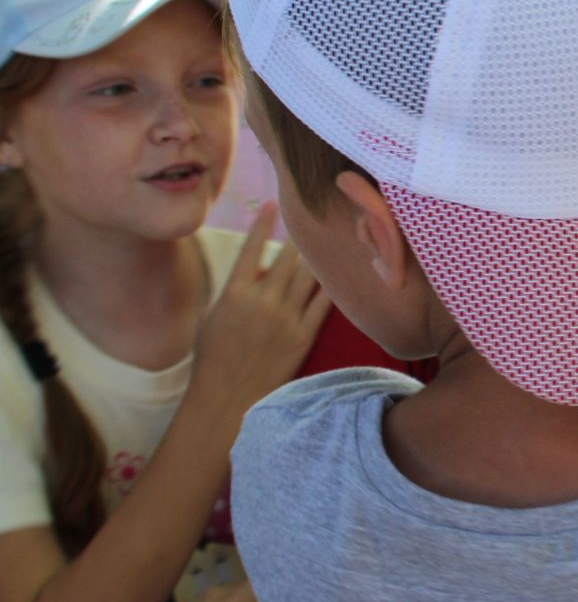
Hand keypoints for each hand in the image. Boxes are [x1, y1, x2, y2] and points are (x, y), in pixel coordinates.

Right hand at [191, 204, 328, 414]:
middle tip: (311, 216)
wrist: (227, 396)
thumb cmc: (213, 357)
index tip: (273, 204)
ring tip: (327, 237)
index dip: (263, 224)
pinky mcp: (304, 335)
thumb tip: (253, 268)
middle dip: (299, 236)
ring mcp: (285, 318)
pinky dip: (331, 284)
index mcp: (234, 293)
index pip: (251, 248)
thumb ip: (233, 289)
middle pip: (287, 258)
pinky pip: (322, 302)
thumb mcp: (211, 316)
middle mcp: (262, 301)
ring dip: (317, 255)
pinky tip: (341, 269)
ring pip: (307, 276)